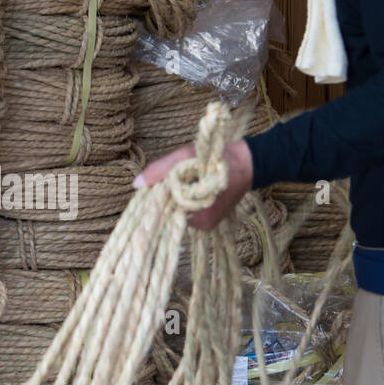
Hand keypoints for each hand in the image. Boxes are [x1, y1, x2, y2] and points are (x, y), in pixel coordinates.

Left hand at [132, 139, 253, 230]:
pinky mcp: (209, 224)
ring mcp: (206, 226)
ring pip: (179, 214)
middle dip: (166, 199)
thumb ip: (160, 170)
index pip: (164, 212)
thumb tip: (136, 184)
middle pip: (170, 214)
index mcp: (195, 212)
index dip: (156, 199)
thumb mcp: (185, 158)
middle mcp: (201, 225)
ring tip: (184, 183)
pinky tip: (192, 191)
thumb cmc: (215, 159)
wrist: (247, 164)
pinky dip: (186, 203)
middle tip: (172, 180)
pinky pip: (188, 215)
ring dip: (177, 200)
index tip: (153, 187)